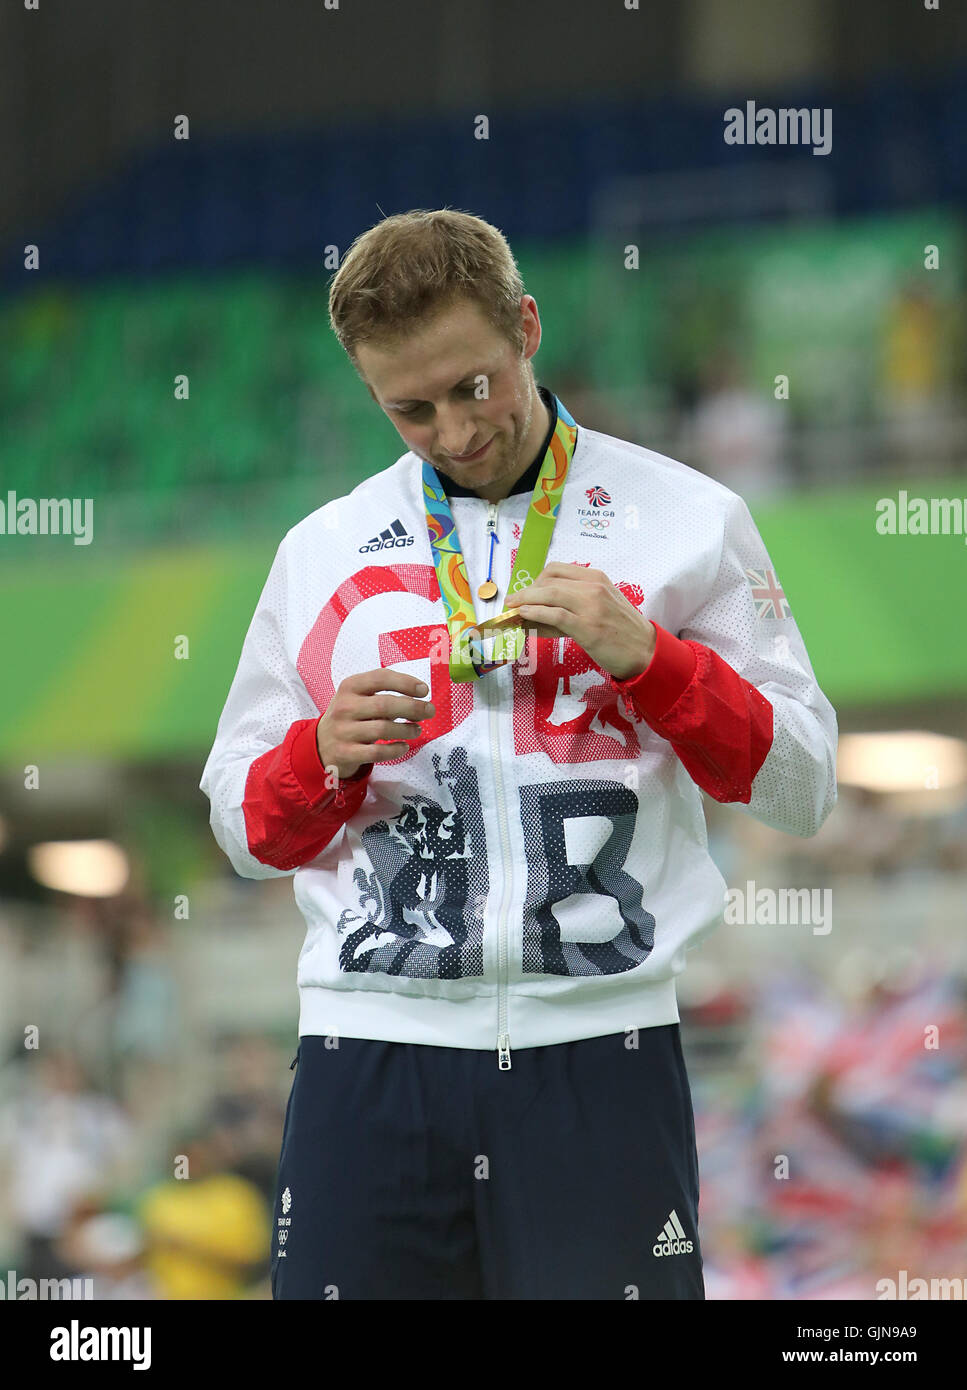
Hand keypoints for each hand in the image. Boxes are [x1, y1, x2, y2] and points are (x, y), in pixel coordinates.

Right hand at [316, 669, 434, 778]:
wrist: (320, 745)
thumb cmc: (349, 717)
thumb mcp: (357, 697)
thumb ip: (382, 693)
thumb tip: (419, 698)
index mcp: (350, 687)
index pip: (380, 678)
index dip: (405, 682)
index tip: (424, 690)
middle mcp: (345, 707)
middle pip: (385, 705)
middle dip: (413, 708)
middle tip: (429, 711)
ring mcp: (343, 731)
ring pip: (383, 729)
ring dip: (406, 729)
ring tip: (417, 730)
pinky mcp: (345, 753)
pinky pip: (377, 752)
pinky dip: (395, 749)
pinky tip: (403, 746)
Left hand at [502, 562, 655, 679]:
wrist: (646, 652)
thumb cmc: (623, 631)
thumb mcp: (602, 607)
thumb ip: (574, 604)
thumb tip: (538, 612)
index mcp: (597, 578)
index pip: (557, 569)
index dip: (536, 580)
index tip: (526, 592)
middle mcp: (594, 587)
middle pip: (549, 579)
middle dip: (526, 590)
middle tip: (514, 603)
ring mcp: (591, 606)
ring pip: (549, 594)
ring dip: (525, 600)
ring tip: (513, 610)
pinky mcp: (587, 627)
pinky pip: (554, 615)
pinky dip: (535, 613)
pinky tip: (525, 617)